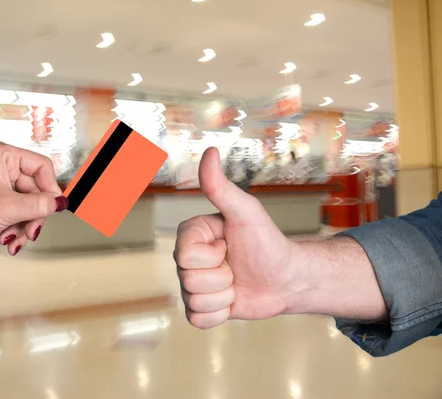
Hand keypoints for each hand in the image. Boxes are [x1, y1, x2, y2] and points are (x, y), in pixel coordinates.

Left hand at [0, 142, 67, 256]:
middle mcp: (4, 167)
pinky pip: (22, 214)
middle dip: (35, 214)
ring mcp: (2, 186)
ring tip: (17, 238)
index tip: (52, 207)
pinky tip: (9, 240)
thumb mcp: (9, 208)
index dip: (49, 188)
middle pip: (38, 190)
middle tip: (32, 230)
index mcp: (4, 156)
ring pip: (32, 205)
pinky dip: (18, 229)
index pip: (42, 166)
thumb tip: (63, 203)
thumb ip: (40, 205)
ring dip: (26, 225)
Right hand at [174, 147, 299, 328]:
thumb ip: (221, 187)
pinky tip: (233, 299)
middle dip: (221, 278)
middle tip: (235, 265)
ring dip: (224, 296)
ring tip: (236, 281)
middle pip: (188, 280)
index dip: (212, 256)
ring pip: (194, 301)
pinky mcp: (202, 307)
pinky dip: (220, 314)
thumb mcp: (245, 212)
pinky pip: (197, 319)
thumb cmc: (268, 242)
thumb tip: (210, 151)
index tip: (228, 245)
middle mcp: (187, 259)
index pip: (184, 256)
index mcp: (191, 235)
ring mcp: (193, 284)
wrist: (287, 278)